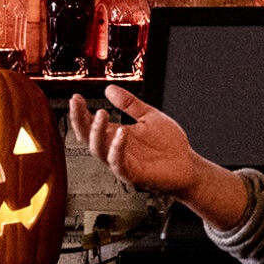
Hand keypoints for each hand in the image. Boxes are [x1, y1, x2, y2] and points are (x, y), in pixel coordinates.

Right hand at [69, 86, 199, 198]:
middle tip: (77, 103)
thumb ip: (129, 103)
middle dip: (80, 120)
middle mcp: (115, 149)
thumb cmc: (169, 145)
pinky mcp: (133, 174)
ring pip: (99, 150)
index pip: (91, 124)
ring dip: (97, 132)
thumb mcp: (149, 116)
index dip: (81, 111)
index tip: (75, 97)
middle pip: (88, 137)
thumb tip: (109, 88)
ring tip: (102, 114)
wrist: (188, 165)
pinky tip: (120, 134)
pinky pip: (119, 163)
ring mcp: (123, 162)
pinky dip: (117, 149)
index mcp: (116, 135)